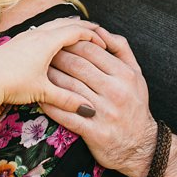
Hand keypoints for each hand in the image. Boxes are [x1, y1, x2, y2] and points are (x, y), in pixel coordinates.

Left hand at [0, 17, 100, 114]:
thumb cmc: (12, 84)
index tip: (105, 41)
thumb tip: (89, 110)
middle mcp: (37, 33)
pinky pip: (43, 30)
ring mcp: (26, 35)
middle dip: (83, 27)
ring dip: (68, 28)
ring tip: (79, 34)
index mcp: (48, 41)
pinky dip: (55, 33)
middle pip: (66, 23)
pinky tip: (55, 43)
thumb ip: (67, 100)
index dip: (94, 35)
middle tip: (98, 32)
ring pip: (53, 25)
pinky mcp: (17, 41)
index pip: (77, 30)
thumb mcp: (42, 92)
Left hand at [41, 30, 157, 176]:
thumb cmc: (135, 105)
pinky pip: (66, 115)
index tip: (57, 41)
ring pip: (69, 88)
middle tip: (41, 53)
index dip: (70, 43)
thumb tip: (100, 30)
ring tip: (36, 72)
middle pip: (77, 66)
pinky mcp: (95, 132)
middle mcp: (116, 91)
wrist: (140, 145)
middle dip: (55, 57)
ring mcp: (105, 112)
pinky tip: (40, 98)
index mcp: (124, 74)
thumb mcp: (136, 73)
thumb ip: (121, 49)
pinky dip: (51, 105)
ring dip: (49, 78)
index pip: (91, 50)